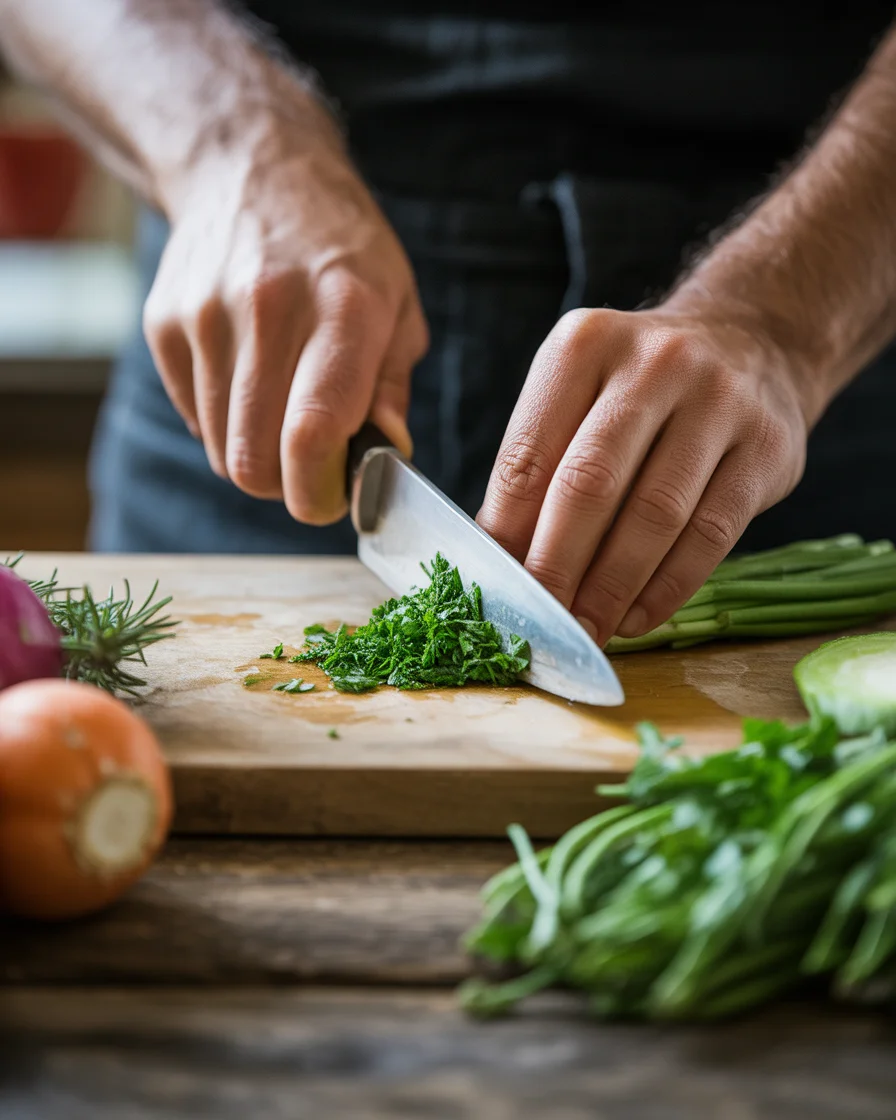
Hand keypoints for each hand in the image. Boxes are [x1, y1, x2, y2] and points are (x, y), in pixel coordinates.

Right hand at [142, 107, 428, 522]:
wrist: (252, 168)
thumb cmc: (341, 249)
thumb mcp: (397, 306)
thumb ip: (390, 389)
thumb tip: (385, 459)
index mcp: (345, 308)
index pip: (313, 432)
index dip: (319, 492)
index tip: (332, 498)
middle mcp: (269, 309)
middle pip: (255, 460)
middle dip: (286, 485)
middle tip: (312, 465)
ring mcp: (207, 315)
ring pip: (221, 450)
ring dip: (256, 453)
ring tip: (282, 409)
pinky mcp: (165, 324)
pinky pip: (194, 418)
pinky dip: (223, 423)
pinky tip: (248, 380)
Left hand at [476, 307, 809, 644]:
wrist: (751, 342)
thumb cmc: (639, 391)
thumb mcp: (579, 397)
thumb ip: (539, 467)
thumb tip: (501, 559)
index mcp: (584, 346)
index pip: (528, 455)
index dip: (506, 534)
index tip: (496, 589)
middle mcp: (653, 363)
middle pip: (589, 484)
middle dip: (556, 568)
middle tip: (539, 625)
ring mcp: (718, 400)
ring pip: (654, 515)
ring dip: (611, 588)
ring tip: (587, 630)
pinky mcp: (767, 446)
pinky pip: (711, 534)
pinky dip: (667, 587)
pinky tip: (637, 616)